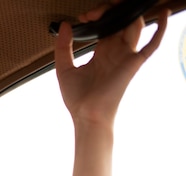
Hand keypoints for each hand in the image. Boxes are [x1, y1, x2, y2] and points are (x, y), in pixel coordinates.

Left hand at [55, 3, 168, 125]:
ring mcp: (126, 56)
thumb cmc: (77, 98)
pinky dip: (160, 28)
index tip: (83, 18)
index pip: (107, 25)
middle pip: (121, 21)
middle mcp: (115, 51)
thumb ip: (63, 47)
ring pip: (135, 25)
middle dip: (109, 10)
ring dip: (127, 13)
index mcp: (101, 52)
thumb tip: (64, 25)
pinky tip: (162, 14)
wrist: (86, 115)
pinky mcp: (134, 63)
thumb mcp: (64, 69)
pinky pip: (153, 44)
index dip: (97, 16)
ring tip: (109, 10)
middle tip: (91, 13)